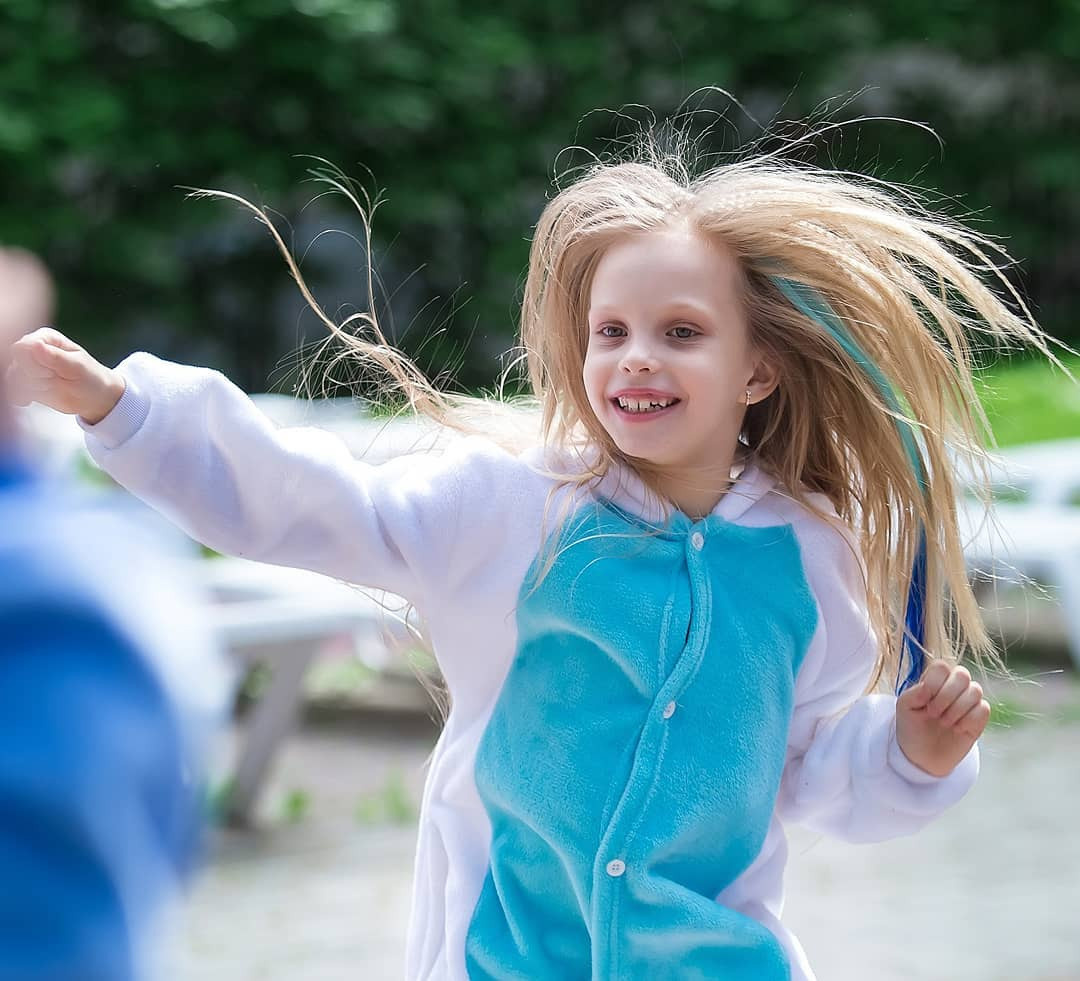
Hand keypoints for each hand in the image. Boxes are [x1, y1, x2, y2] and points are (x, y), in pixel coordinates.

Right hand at [4, 327, 124, 423]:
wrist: (95, 398)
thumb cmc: (91, 378)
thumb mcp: (77, 367)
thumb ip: (56, 357)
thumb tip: (34, 345)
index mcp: (46, 338)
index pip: (23, 347)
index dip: (35, 364)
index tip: (53, 372)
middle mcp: (33, 349)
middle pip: (16, 363)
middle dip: (34, 377)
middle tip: (53, 380)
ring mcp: (28, 366)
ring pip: (13, 378)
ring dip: (33, 387)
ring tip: (51, 387)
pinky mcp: (26, 382)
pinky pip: (13, 390)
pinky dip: (22, 396)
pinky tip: (32, 399)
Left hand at [895, 659, 989, 777]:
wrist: (922, 756)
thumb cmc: (911, 726)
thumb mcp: (905, 707)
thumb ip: (915, 692)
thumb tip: (929, 687)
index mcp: (934, 679)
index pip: (941, 666)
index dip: (934, 683)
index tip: (924, 702)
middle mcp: (953, 686)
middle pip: (962, 674)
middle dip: (947, 696)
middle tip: (934, 713)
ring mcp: (968, 701)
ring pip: (975, 690)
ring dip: (957, 709)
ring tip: (944, 723)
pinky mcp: (979, 718)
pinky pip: (983, 708)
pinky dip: (969, 720)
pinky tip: (957, 729)